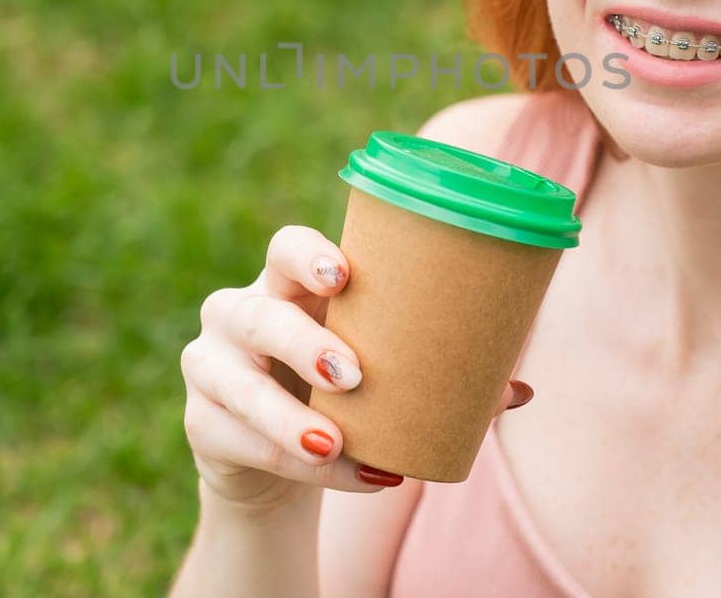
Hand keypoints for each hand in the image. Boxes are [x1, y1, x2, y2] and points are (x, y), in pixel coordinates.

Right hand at [180, 224, 532, 514]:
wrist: (278, 460)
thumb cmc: (341, 393)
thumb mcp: (379, 372)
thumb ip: (440, 374)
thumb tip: (520, 389)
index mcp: (287, 284)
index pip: (285, 248)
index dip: (308, 255)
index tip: (343, 275)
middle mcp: (238, 313)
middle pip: (260, 314)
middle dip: (304, 343)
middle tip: (353, 375)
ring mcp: (209, 366)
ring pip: (241, 386)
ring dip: (289, 418)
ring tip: (334, 442)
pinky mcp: (201, 422)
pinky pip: (242, 441)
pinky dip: (292, 463)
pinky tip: (336, 472)